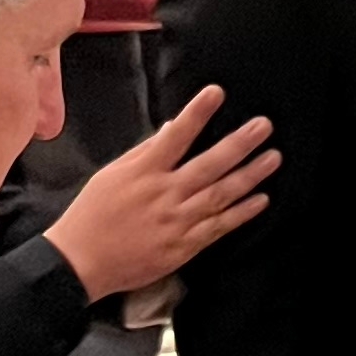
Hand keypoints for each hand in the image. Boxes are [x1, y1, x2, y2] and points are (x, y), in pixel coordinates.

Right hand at [42, 85, 276, 301]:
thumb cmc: (93, 214)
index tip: (217, 92)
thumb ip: (146, 151)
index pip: (175, 136)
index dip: (197, 114)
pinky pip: (219, 227)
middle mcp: (164, 194)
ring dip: (250, 175)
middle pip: (209, 165)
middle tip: (264, 126)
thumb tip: (173, 127)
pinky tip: (262, 200)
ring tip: (273, 158)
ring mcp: (177, 221)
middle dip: (239, 144)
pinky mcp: (184, 246)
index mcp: (143, 172)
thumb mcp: (112, 175)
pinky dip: (241, 213)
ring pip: (220, 195)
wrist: (81, 262)